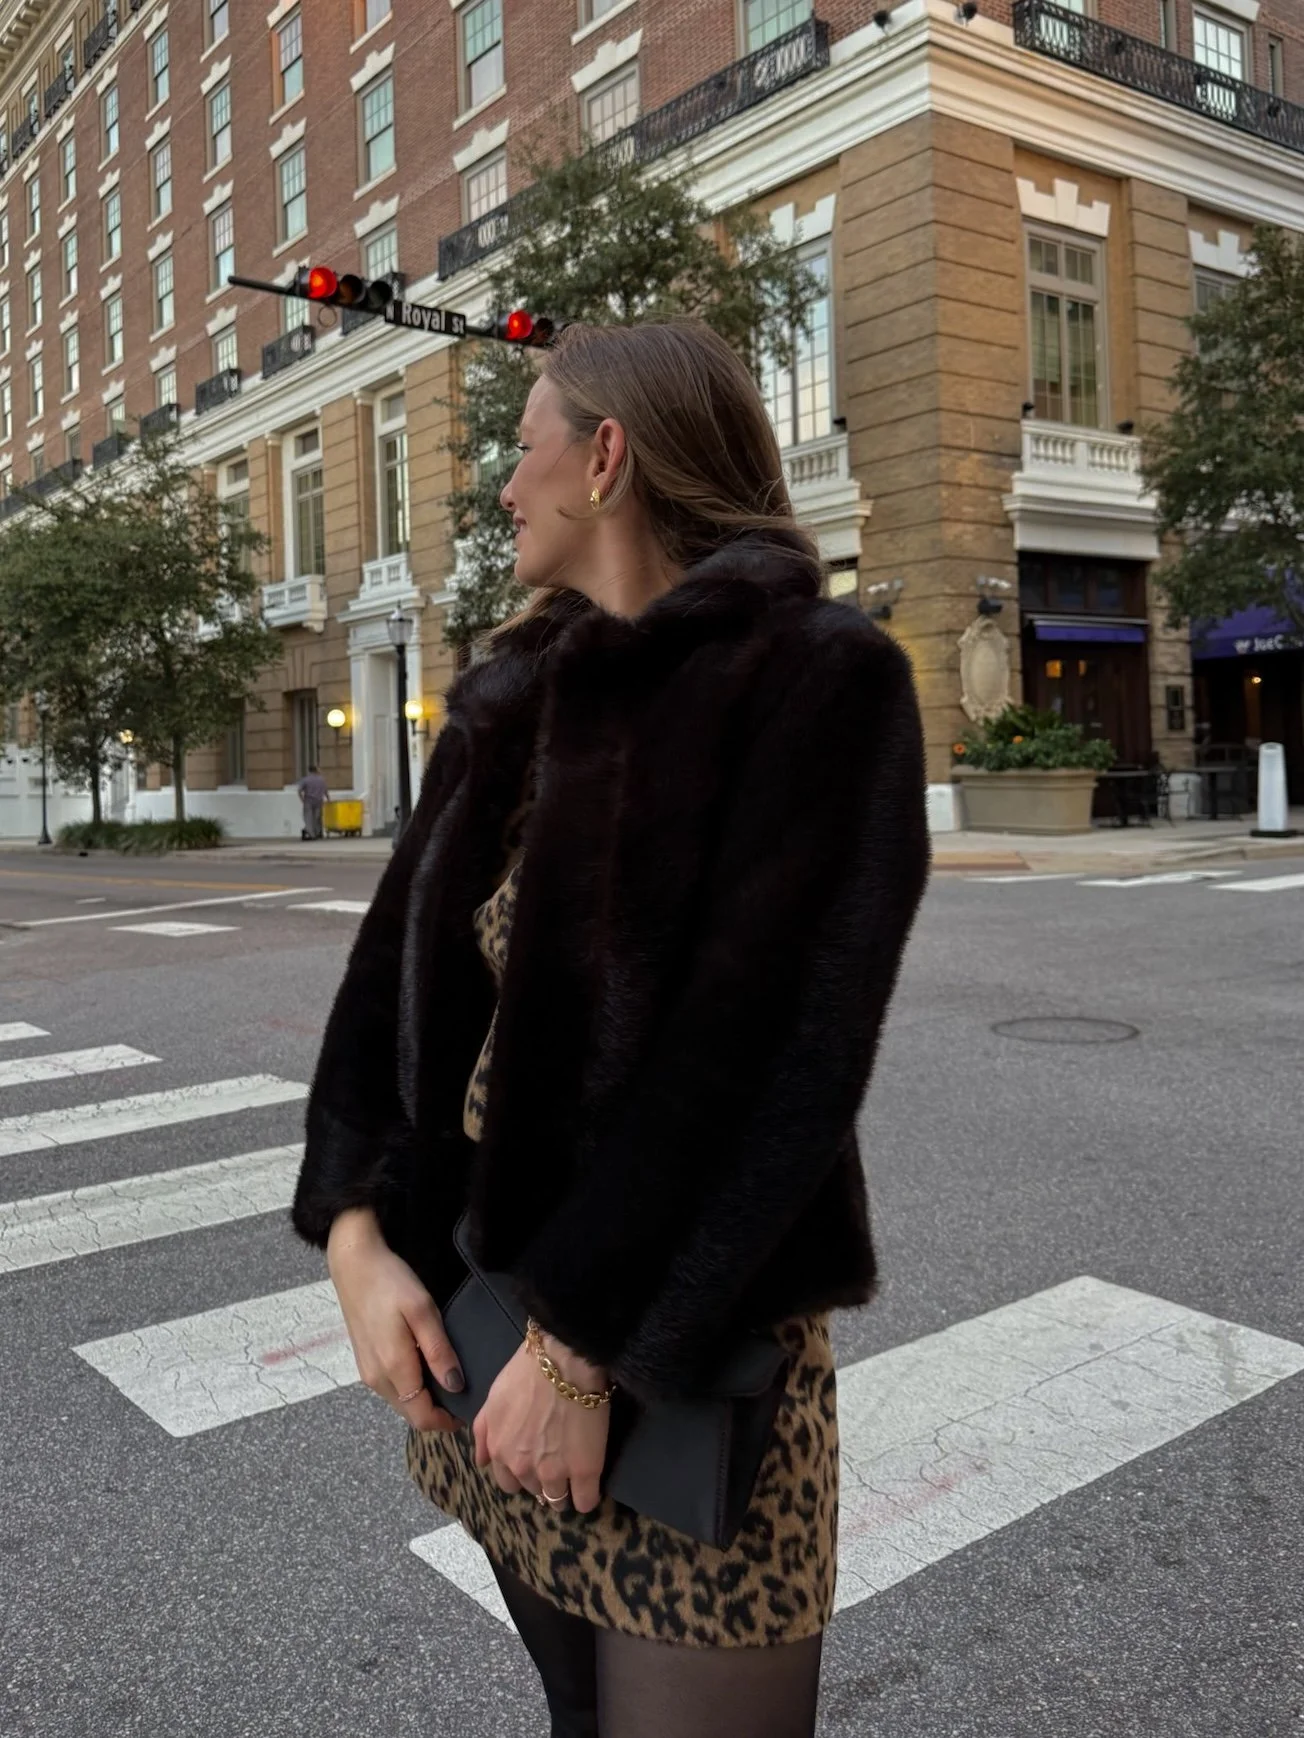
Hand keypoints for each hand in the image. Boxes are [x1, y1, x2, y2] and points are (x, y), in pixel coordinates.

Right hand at [326, 1206, 463, 1434]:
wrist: (354, 1265)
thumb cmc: (391, 1283)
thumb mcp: (423, 1311)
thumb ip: (439, 1351)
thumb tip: (455, 1386)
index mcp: (394, 1368)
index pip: (421, 1416)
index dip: (446, 1422)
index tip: (469, 1413)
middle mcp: (377, 1379)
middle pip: (410, 1413)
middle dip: (436, 1414)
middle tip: (464, 1398)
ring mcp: (368, 1372)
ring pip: (400, 1403)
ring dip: (423, 1402)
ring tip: (448, 1381)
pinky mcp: (365, 1363)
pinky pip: (392, 1389)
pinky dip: (410, 1389)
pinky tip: (425, 1368)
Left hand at [473, 1332, 609, 1513]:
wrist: (564, 1361)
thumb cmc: (527, 1372)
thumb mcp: (493, 1399)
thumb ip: (483, 1432)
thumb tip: (482, 1462)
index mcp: (500, 1451)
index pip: (509, 1483)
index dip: (523, 1474)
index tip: (535, 1464)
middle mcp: (522, 1468)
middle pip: (533, 1491)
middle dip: (542, 1481)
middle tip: (555, 1462)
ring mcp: (554, 1472)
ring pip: (558, 1499)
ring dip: (564, 1490)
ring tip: (574, 1474)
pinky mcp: (585, 1471)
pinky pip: (586, 1502)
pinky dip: (588, 1497)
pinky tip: (590, 1485)